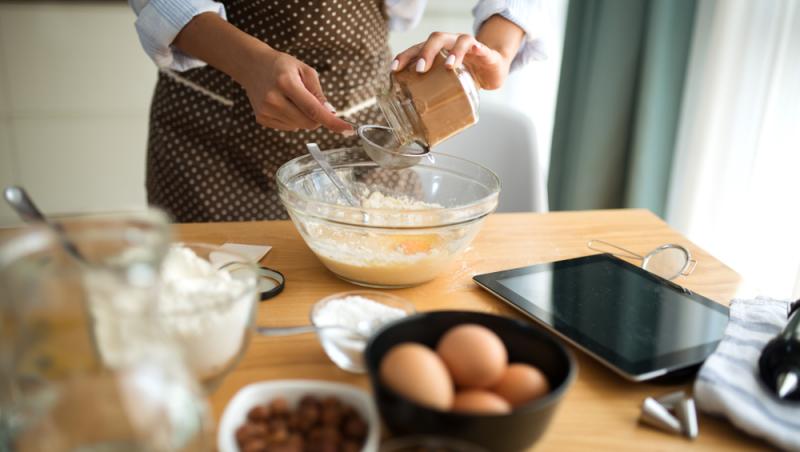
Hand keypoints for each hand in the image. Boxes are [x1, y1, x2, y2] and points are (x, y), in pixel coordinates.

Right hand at [239, 47, 352, 132]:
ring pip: (299, 126)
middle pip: (309, 122)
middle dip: (318, 117)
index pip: (313, 109)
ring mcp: (266, 111)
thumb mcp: (305, 70)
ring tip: (292, 98)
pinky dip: (292, 119)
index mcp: (286, 83)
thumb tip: (330, 112)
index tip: (347, 129)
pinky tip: (284, 104)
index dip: (332, 122)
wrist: (252, 66)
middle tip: (312, 101)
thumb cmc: (282, 66)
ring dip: (303, 117)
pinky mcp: (262, 118)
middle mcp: (274, 99)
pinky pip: (288, 127)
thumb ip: (318, 92)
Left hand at [392, 32, 512, 89]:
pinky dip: (476, 48)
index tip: (394, 68)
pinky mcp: (484, 51)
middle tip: (421, 69)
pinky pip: (480, 46)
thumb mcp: (447, 83)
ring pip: (459, 40)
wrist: (491, 69)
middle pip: (435, 39)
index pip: (417, 49)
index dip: (405, 56)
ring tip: (448, 66)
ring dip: (453, 52)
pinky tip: (476, 51)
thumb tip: (416, 121)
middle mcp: (450, 43)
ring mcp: (467, 45)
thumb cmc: (465, 75)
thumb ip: (433, 92)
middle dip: (426, 52)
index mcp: (437, 51)